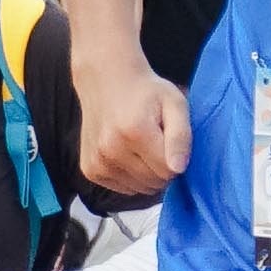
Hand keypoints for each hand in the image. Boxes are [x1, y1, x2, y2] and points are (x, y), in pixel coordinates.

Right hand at [78, 60, 191, 195]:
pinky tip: (127, 153)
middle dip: (162, 167)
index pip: (169, 171)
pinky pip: (123, 188)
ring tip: (141, 145)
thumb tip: (179, 168)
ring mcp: (97, 161)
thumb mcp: (175, 103)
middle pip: (154, 183)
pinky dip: (130, 177)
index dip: (176, 158)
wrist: (106, 81)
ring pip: (139, 189)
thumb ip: (181, 136)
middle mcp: (111, 149)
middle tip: (156, 140)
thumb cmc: (147, 92)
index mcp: (135, 131)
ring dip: (146, 173)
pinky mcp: (90, 170)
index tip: (169, 138)